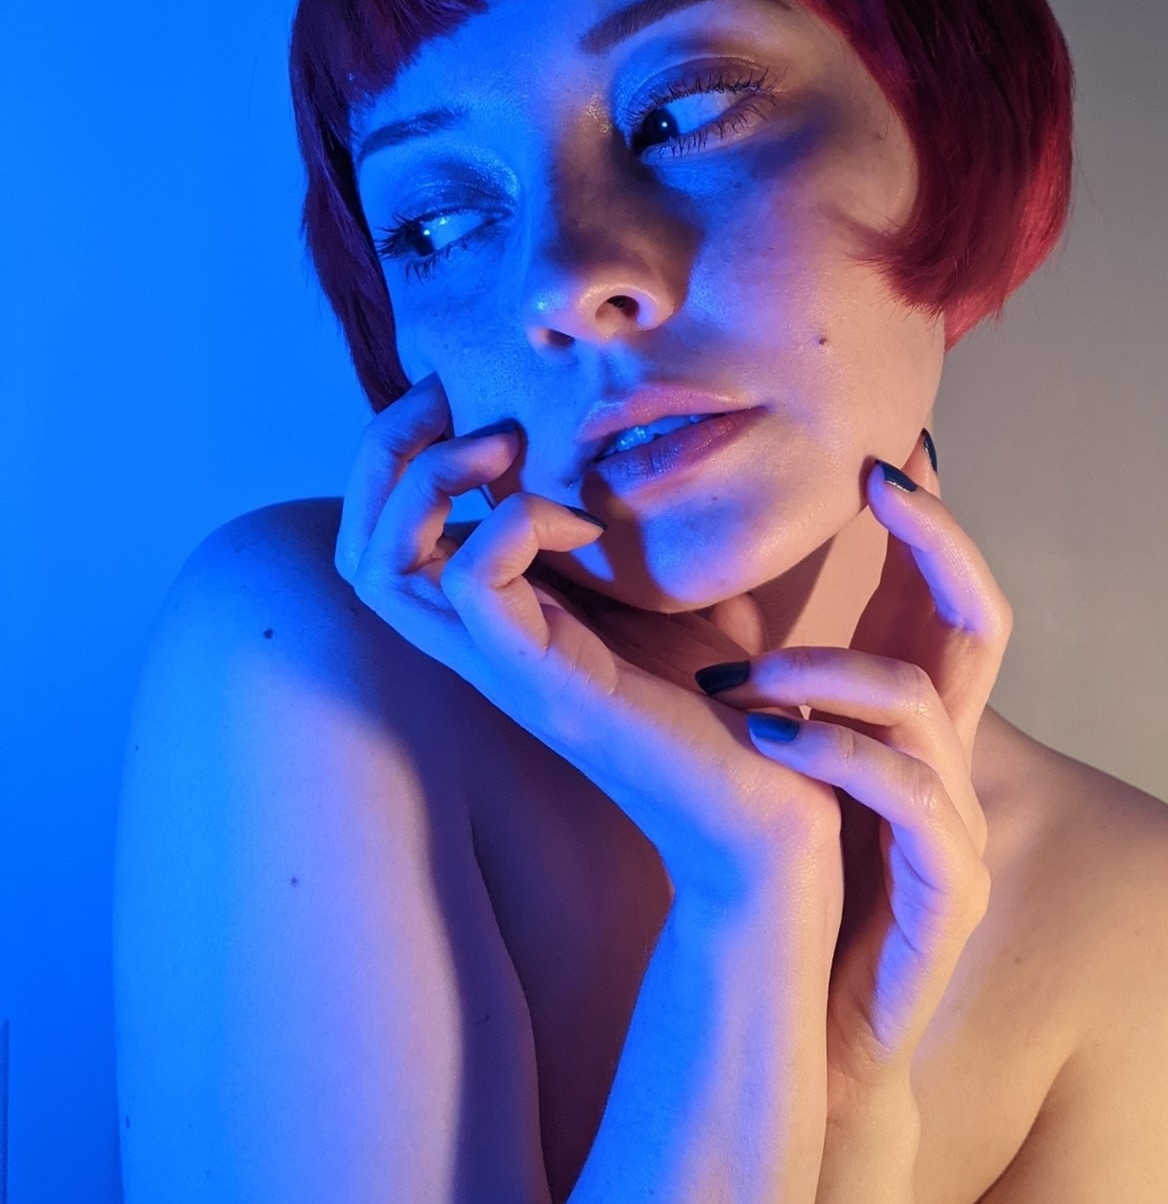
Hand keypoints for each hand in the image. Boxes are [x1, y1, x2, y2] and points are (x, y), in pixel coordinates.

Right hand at [332, 374, 842, 922]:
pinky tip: (582, 523)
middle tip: (451, 402)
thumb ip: (646, 530)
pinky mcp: (551, 688)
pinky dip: (511, 527)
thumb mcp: (677, 591)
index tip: (454, 396)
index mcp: (500, 625)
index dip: (392, 457)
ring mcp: (508, 672)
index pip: (384, 543)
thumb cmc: (729, 707)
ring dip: (433, 483)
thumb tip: (658, 450)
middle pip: (360, 550)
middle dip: (384, 454)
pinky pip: (476, 590)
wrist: (771, 808)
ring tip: (505, 449)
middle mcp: (484, 649)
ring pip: (387, 570)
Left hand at [692, 430, 1011, 1110]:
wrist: (811, 1020)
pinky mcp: (948, 887)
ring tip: (743, 673)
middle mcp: (947, 758)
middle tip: (882, 482)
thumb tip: (711, 594)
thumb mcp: (780, 765)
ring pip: (928, 702)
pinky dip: (841, 755)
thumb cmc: (795, 888)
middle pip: (980, 621)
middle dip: (940, 542)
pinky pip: (911, 794)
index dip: (926, 522)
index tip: (886, 449)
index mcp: (905, 723)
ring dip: (834, 670)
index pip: (936, 598)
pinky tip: (772, 743)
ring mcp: (956, 820)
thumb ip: (768, 683)